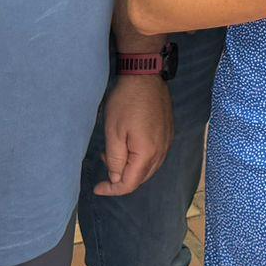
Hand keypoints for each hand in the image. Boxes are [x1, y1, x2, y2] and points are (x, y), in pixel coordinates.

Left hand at [94, 74, 171, 196]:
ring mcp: (167, 141)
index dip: (112, 190)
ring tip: (113, 153)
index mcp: (147, 153)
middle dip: (121, 178)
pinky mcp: (168, 132)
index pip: (130, 183)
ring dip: (130, 168)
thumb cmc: (126, 102)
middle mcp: (162, 151)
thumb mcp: (113, 132)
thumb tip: (116, 180)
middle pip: (141, 178)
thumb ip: (115, 160)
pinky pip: (155, 155)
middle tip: (103, 164)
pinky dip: (140, 158)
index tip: (97, 188)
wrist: (145, 75)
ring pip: (149, 167)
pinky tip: (129, 145)